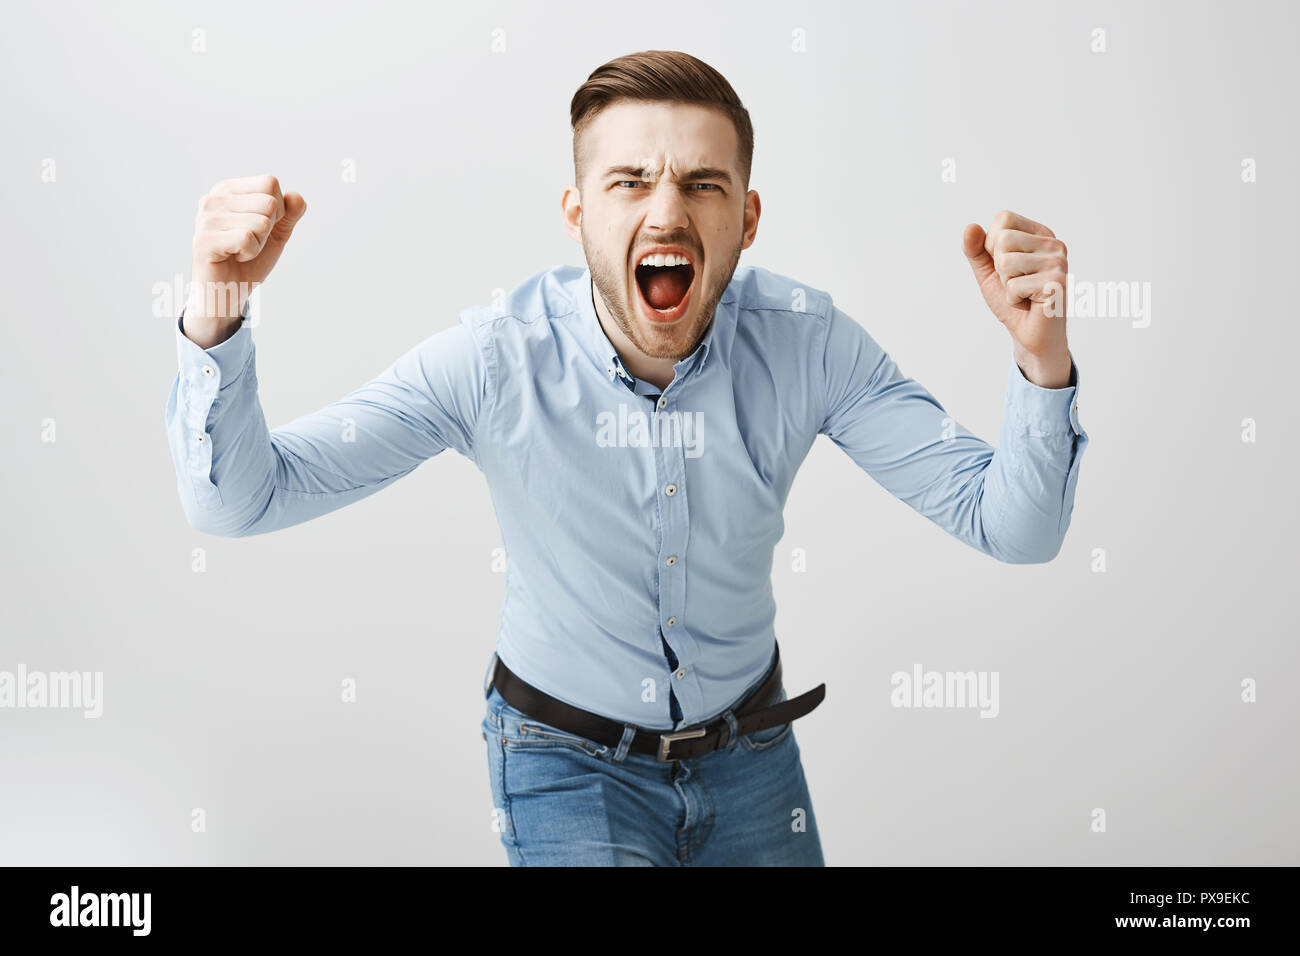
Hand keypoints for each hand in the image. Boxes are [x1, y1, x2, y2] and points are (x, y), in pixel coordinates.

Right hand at [185, 175, 306, 345]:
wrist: (228, 290)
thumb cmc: (249, 260)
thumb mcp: (276, 234)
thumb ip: (290, 214)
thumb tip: (297, 197)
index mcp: (228, 190)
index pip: (270, 183)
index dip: (278, 210)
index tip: (260, 227)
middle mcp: (214, 199)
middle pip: (269, 203)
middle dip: (268, 229)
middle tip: (249, 242)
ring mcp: (206, 218)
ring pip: (261, 222)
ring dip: (258, 244)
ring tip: (240, 250)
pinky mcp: (204, 240)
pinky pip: (247, 239)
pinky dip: (249, 253)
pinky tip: (234, 257)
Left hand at [962, 210, 1071, 387]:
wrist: (1031, 334)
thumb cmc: (1013, 300)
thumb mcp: (988, 271)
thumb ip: (976, 249)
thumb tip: (970, 227)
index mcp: (1040, 234)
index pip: (1003, 219)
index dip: (993, 245)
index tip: (1008, 266)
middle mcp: (1053, 244)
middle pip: (1003, 239)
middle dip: (999, 268)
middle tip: (1016, 282)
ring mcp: (1058, 263)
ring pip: (1006, 262)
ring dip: (1007, 285)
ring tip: (1023, 293)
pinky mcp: (1056, 283)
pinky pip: (1013, 286)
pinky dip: (1013, 299)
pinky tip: (1029, 303)